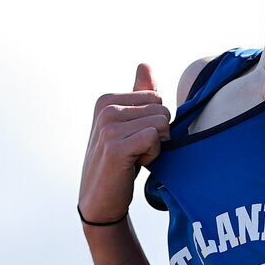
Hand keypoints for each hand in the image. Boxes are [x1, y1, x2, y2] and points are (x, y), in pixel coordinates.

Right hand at [78, 63, 170, 223]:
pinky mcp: (114, 146)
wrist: (101, 200)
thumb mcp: (129, 124)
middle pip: (163, 110)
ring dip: (156, 147)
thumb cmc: (120, 162)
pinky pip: (155, 138)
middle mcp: (105, 108)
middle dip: (159, 135)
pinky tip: (135, 165)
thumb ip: (139, 95)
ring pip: (162, 125)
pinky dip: (153, 155)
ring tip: (134, 158)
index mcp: (106, 99)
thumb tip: (145, 64)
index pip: (157, 98)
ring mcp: (108, 126)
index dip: (155, 123)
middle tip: (137, 152)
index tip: (135, 139)